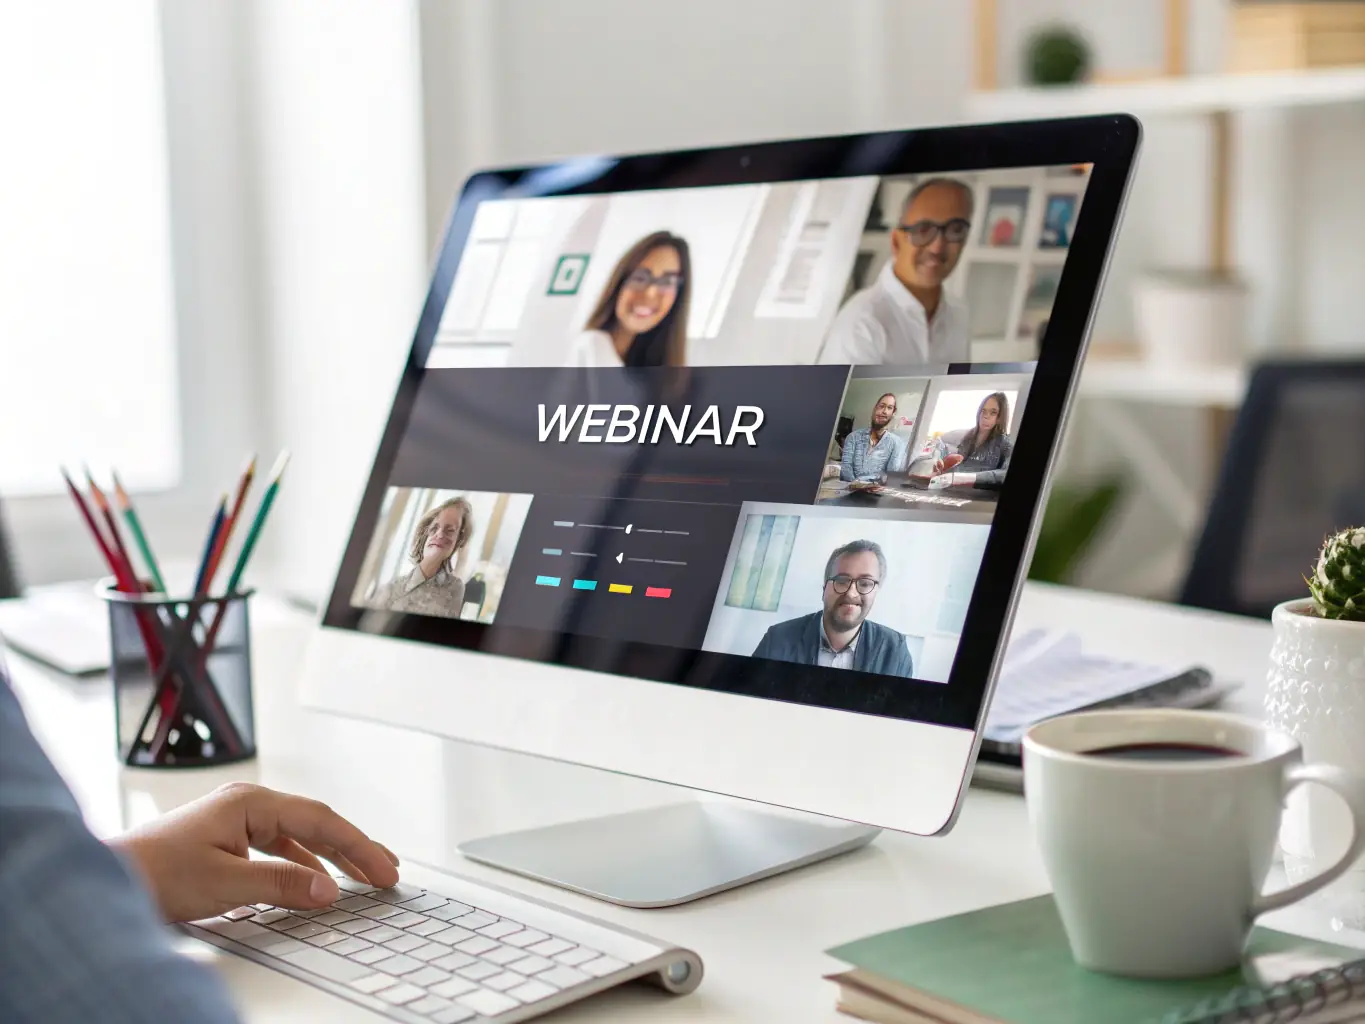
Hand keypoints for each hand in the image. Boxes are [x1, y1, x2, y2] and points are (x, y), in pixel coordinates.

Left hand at [109, 781, 399, 921]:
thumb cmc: (153, 874)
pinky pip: (278, 846)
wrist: (105, 880)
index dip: (358, 847)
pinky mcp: (224, 838)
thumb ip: (281, 885)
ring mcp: (234, 819)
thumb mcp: (225, 884)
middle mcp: (245, 804)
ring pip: (298, 835)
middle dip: (353, 848)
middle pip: (315, 823)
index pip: (321, 821)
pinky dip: (302, 862)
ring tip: (360, 875)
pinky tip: (311, 880)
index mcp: (250, 802)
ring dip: (330, 856)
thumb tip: (328, 889)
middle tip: (387, 870)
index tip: (385, 871)